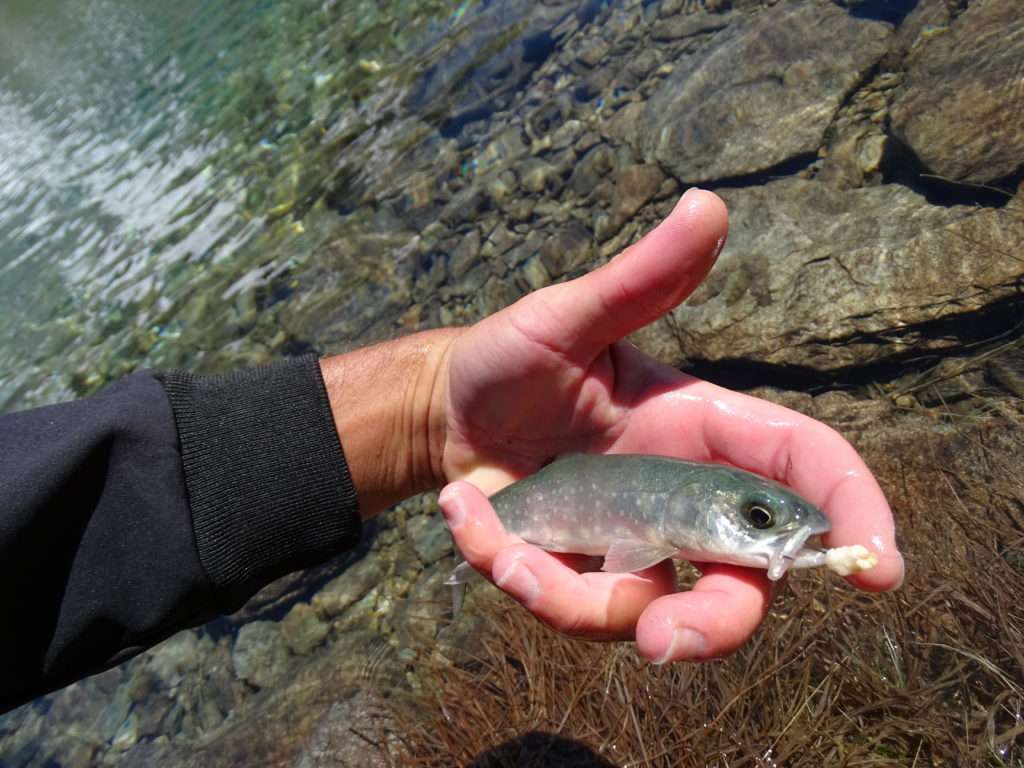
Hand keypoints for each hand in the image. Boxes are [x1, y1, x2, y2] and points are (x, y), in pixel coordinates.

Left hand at [436, 189, 903, 662]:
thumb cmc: (513, 358)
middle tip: (663, 642)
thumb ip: (639, 279)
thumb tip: (707, 204)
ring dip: (574, 598)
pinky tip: (464, 512)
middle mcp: (683, 499)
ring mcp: (632, 546)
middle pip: (745, 584)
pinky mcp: (579, 575)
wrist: (443, 411)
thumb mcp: (568, 317)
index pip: (802, 471)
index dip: (851, 514)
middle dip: (716, 624)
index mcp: (703, 430)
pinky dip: (516, 573)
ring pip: (653, 615)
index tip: (875, 567)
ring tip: (503, 548)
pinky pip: (570, 607)